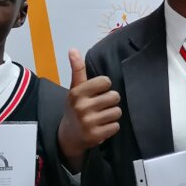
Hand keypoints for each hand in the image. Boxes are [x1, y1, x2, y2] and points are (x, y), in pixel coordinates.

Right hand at [57, 48, 121, 169]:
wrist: (68, 136)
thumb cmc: (75, 108)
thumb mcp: (75, 88)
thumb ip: (78, 69)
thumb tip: (73, 49)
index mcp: (77, 93)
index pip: (106, 81)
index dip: (105, 86)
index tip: (97, 92)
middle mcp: (82, 107)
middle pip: (114, 96)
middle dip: (111, 101)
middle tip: (101, 106)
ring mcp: (88, 122)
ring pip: (117, 112)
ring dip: (112, 114)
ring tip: (101, 116)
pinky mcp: (95, 136)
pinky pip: (116, 126)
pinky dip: (111, 127)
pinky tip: (102, 127)